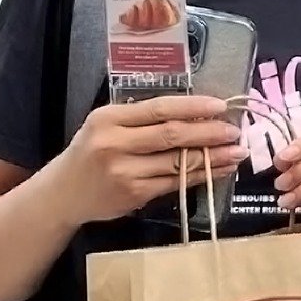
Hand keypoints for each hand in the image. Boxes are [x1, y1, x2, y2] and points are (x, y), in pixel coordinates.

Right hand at [57, 95, 245, 224]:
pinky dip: (202, 175)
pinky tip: (220, 169)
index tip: (221, 106)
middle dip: (209, 132)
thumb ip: (143, 119)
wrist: (63, 193)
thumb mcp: (106, 126)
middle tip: (235, 131)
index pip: (159, 109)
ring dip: (213, 157)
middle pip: (172, 135)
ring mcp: (125, 172)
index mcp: (108, 119)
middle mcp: (115, 144)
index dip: (193, 107)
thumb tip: (197, 113)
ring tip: (237, 151)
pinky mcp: (135, 194)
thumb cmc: (91, 153)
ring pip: (178, 162)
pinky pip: (176, 183)